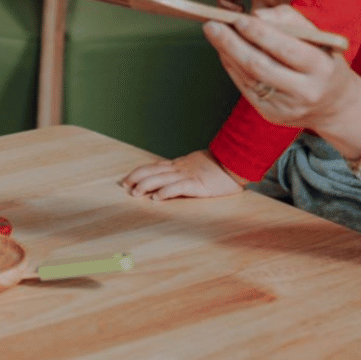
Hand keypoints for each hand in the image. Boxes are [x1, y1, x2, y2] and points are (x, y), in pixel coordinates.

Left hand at [122, 149, 245, 199]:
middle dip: (136, 177)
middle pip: (152, 170)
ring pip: (161, 178)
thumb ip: (186, 171)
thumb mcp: (198, 167)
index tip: (127, 179)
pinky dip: (166, 192)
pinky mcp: (198, 185)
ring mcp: (188, 175)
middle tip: (124, 185)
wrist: (236, 161)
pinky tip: (156, 198)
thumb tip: (175, 179)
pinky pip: (179, 187)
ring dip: (146, 185)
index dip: (139, 172)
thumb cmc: (221, 167)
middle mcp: (180, 168)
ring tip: (134, 193)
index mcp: (180, 165)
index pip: (154, 167)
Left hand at [203, 5, 359, 138]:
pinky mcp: (272, 115)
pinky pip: (245, 88)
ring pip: (248, 78)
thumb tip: (257, 14)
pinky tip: (224, 51)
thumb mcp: (319, 38)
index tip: (239, 18)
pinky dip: (232, 67)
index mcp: (322, 68)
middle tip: (212, 24)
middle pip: (260, 66)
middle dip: (232, 43)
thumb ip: (291, 20)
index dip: (260, 33)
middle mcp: (305, 91)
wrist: (335, 106)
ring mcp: (287, 107)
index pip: (286, 48)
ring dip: (227, 53)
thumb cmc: (324, 62)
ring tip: (214, 33)